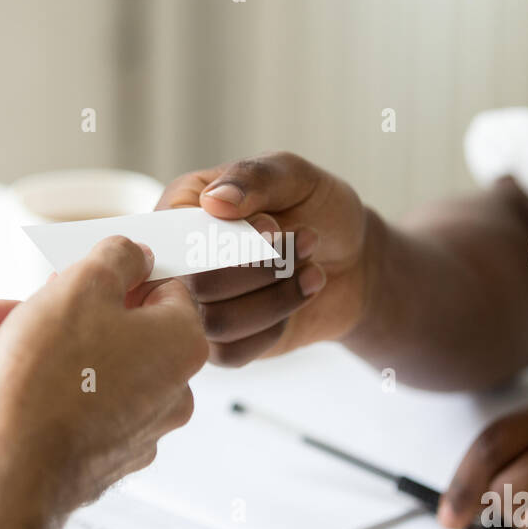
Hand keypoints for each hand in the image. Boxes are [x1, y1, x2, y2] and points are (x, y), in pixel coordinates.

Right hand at [0, 236, 208, 515]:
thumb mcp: (81, 285)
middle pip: (102, 333)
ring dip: (9, 361)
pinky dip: (21, 400)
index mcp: (182, 345)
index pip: (161, 289)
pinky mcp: (101, 461)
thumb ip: (117, 258)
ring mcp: (136, 431)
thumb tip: (136, 255)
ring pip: (71, 374)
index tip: (65, 277)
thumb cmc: (49, 377)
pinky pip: (62, 413)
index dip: (108, 277)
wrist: (12, 475)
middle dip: (31, 322)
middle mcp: (171, 391)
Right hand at [157, 151, 374, 365]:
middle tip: (308, 240)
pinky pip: (233, 352)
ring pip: (217, 323)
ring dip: (275, 297)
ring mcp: (197, 306)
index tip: (273, 226)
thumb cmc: (315, 207)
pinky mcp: (221, 343)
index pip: (175, 234)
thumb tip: (215, 200)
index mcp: (181, 209)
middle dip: (261, 267)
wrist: (352, 257)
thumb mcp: (293, 176)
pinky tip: (298, 297)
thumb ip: (254, 178)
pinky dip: (274, 326)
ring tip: (313, 270)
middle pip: (196, 283)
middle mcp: (180, 260)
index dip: (225, 239)